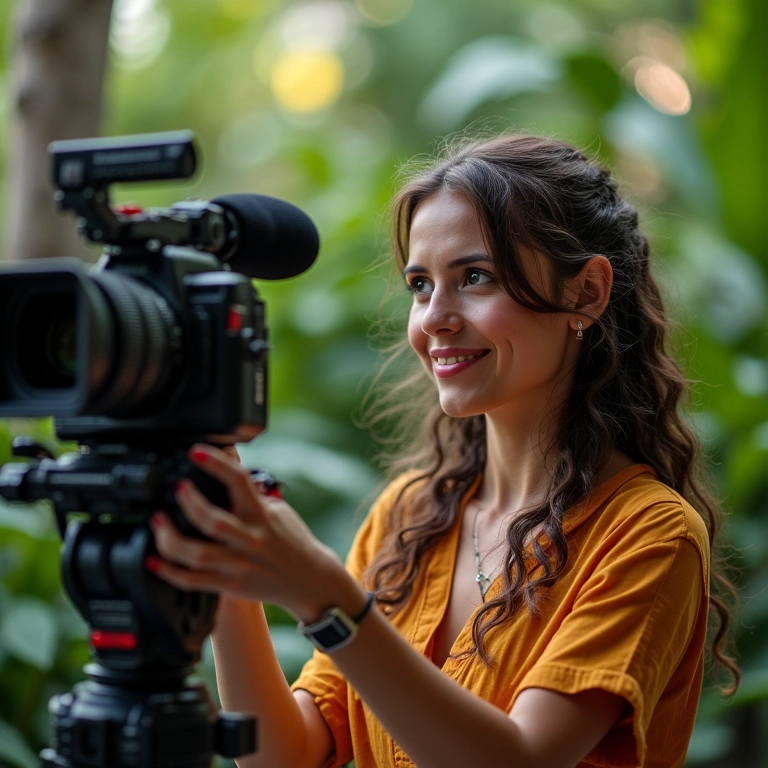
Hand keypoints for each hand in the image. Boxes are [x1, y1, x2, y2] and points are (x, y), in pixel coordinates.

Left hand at [149, 443, 344, 621]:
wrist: (308, 579)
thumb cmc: (291, 541)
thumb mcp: (276, 508)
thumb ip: (251, 487)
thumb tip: (230, 455)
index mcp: (261, 515)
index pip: (239, 481)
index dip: (217, 464)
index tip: (195, 452)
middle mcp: (249, 539)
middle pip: (213, 522)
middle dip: (190, 504)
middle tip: (177, 489)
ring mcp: (238, 564)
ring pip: (198, 555)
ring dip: (171, 539)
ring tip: (158, 522)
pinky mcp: (230, 584)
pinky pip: (194, 581)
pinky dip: (170, 572)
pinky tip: (154, 560)